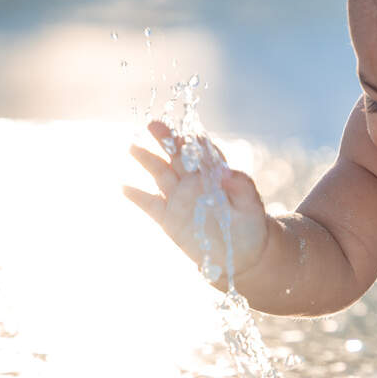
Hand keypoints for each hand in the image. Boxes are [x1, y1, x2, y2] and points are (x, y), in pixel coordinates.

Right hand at [124, 120, 270, 284]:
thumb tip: (227, 173)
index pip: (202, 152)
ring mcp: (179, 198)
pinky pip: (150, 205)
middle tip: (154, 125)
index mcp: (215, 173)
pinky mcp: (169, 217)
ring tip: (133, 146)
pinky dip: (138, 197)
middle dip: (167, 140)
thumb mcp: (251, 205)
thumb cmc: (250, 223)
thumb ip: (242, 187)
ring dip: (147, 160)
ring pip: (160, 174)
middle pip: (177, 156)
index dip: (194, 141)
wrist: (241, 252)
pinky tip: (124, 187)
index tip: (187, 134)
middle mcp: (194, 181)